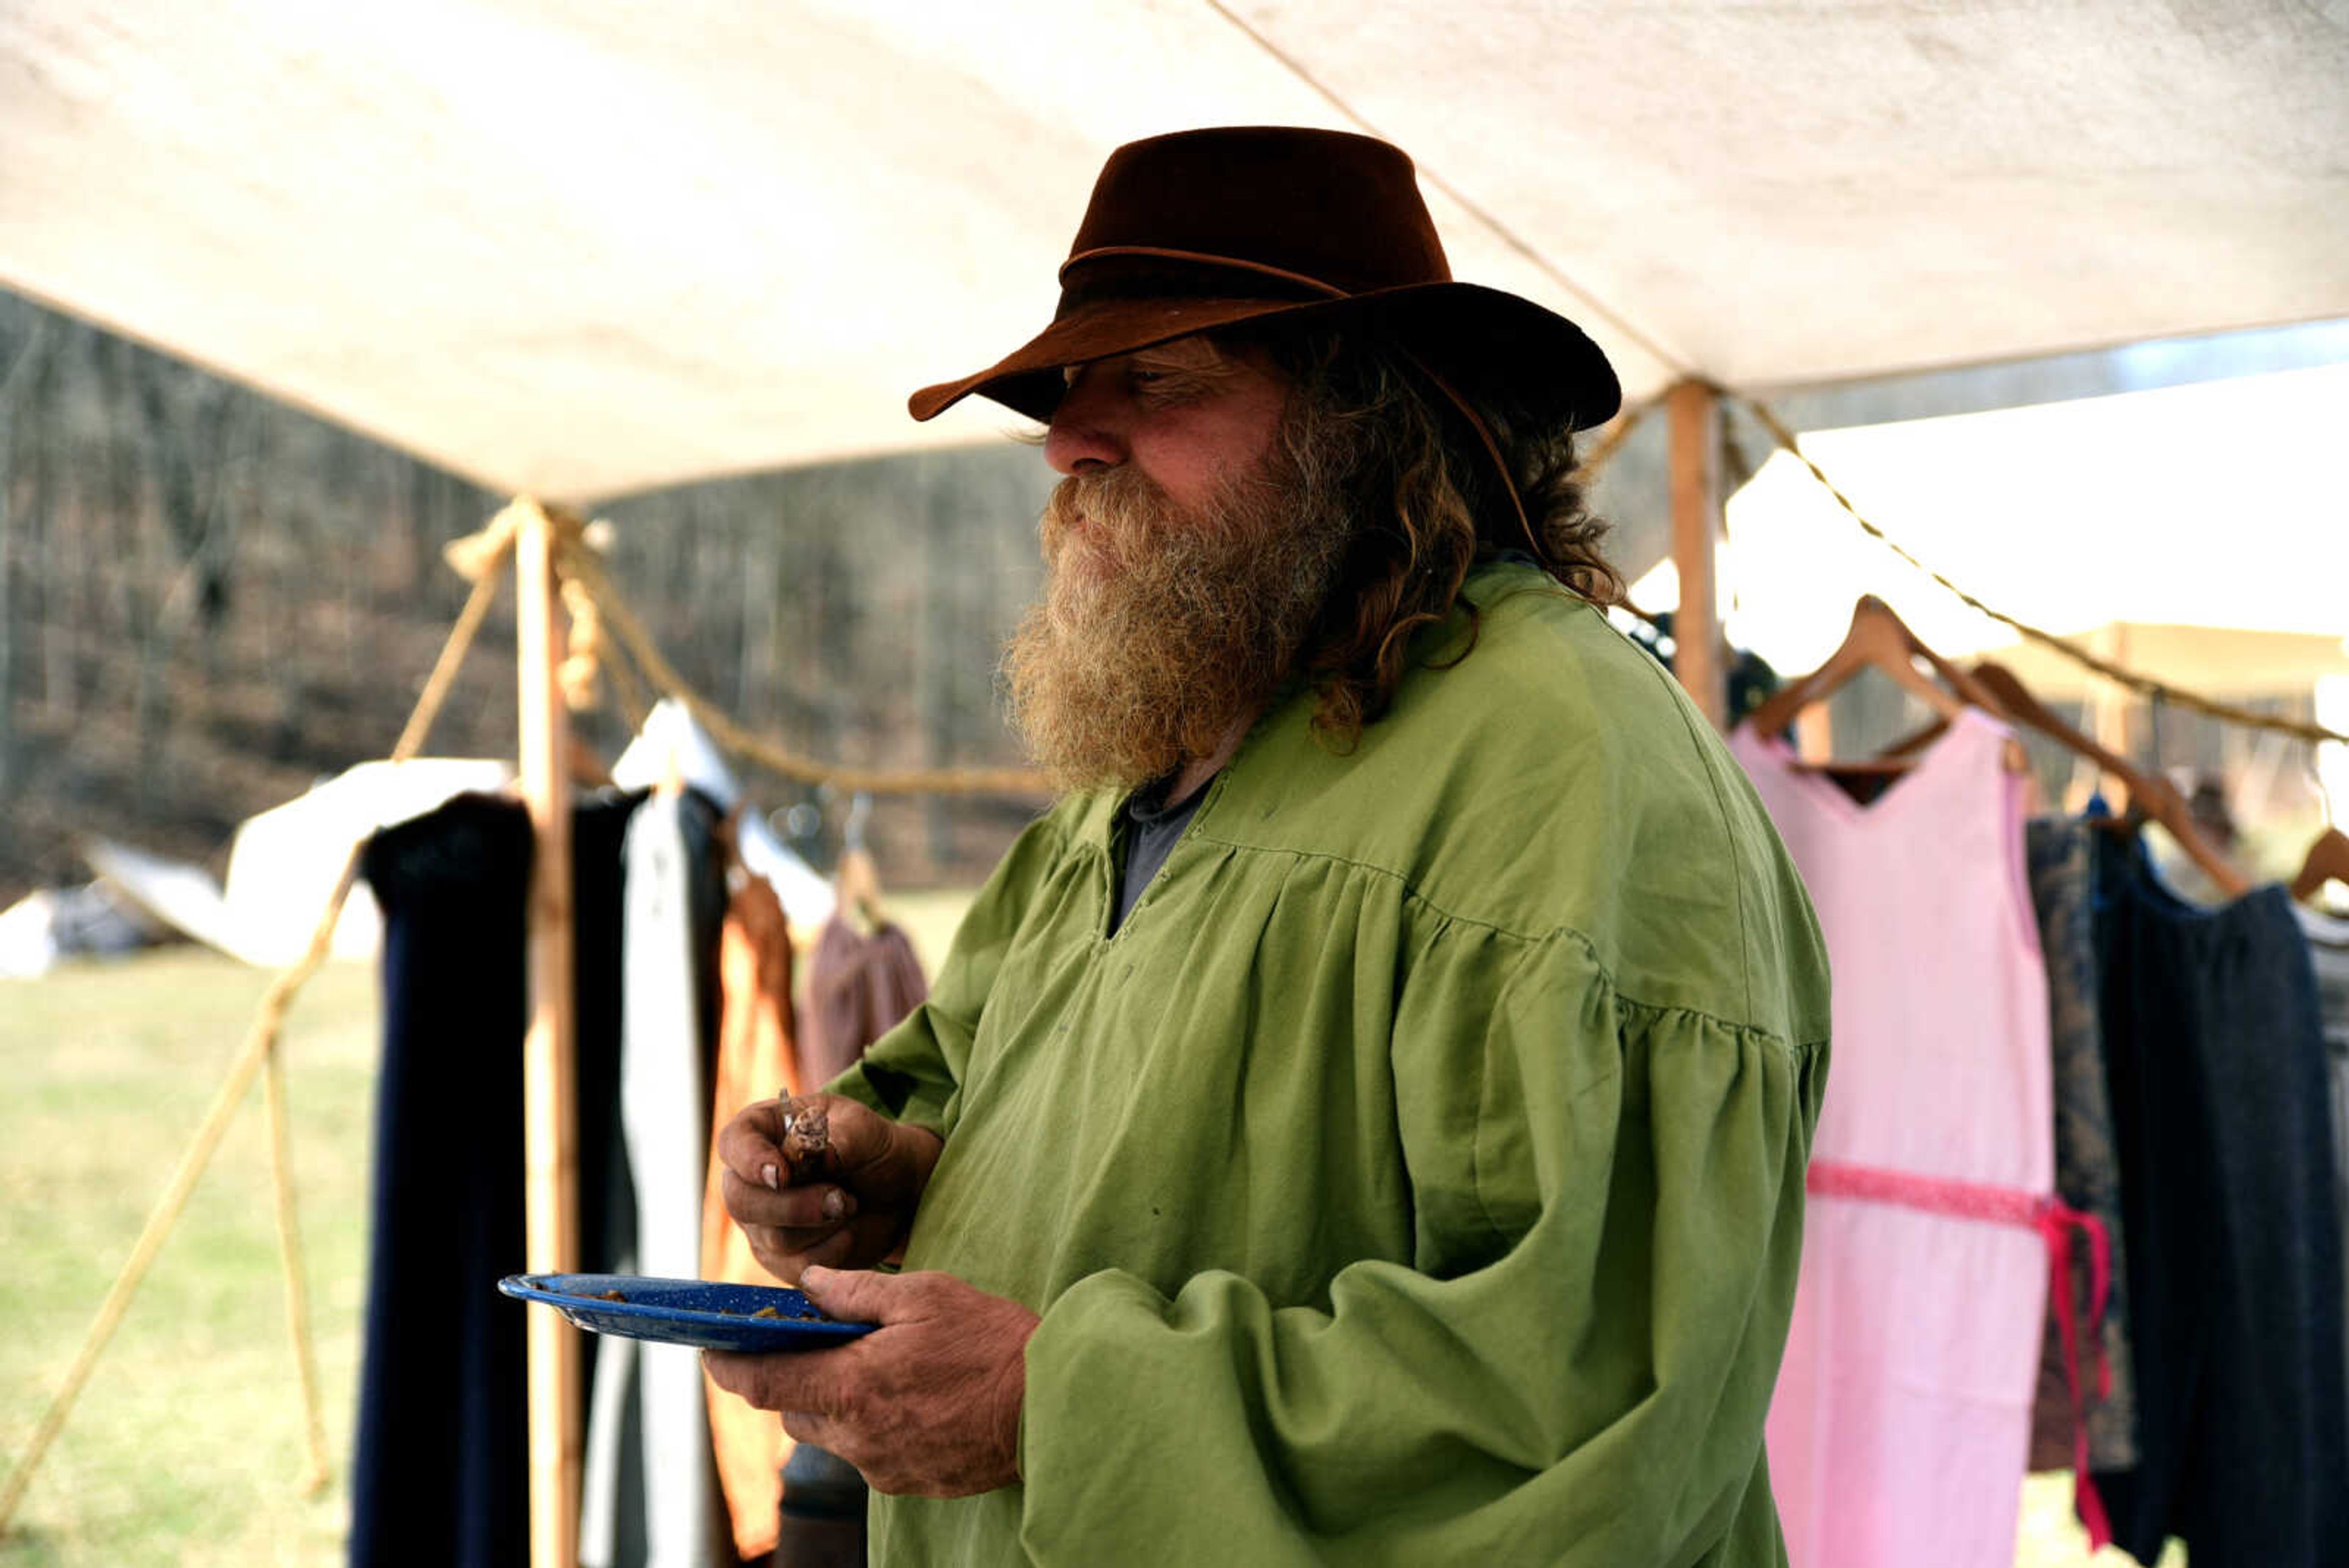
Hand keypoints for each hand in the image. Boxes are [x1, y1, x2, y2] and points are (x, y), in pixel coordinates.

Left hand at [704, 1266, 1037, 1496]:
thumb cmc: (991, 1342)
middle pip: (794, 1412)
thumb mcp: (925, 1295)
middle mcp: (858, 1436)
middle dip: (790, 1378)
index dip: (728, 1369)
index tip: (710, 1350)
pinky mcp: (909, 1481)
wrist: (1052, 1405)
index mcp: (853, 1386)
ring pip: (830, 1433)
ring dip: (832, 1400)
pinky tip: (904, 1394)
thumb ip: (858, 1291)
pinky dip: (868, 1421)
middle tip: (802, 1343)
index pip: (764, 1385)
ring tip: (865, 1365)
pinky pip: (867, 1452)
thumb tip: (809, 1285)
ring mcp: (883, 1466)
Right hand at [718, 1094, 941, 1281]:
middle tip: (839, 1199)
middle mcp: (749, 1179)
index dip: (750, 1160)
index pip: (734, 1143)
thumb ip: (842, 1137)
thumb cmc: (870, 1148)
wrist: (894, 1191)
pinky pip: (794, 1267)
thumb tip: (818, 1154)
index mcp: (761, 1131)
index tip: (780, 1173)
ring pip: (773, 1237)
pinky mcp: (780, 1259)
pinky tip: (848, 1232)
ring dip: (822, 1225)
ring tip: (850, 1204)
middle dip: (792, 1205)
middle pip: (742, 1200)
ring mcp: (760, 1222)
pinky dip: (830, 1253)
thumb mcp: (865, 1129)